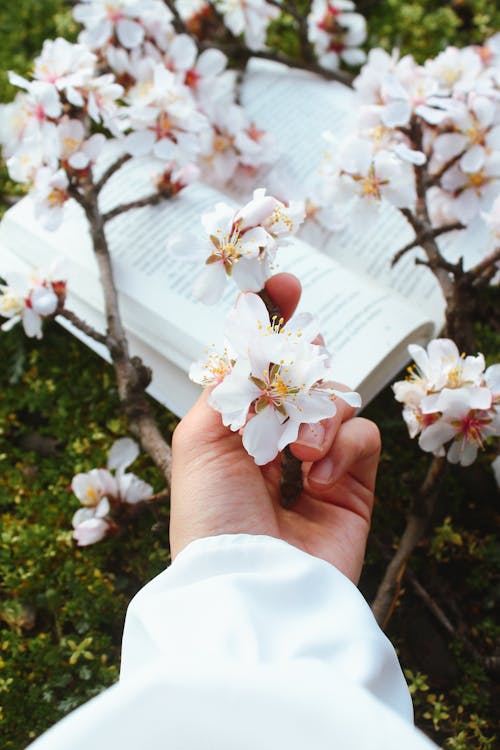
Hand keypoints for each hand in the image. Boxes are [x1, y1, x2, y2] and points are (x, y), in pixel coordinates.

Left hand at [170, 274, 380, 582]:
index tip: (280, 286)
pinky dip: (343, 446)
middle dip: (302, 359)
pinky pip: (362, 436)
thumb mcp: (198, 441)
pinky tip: (319, 475)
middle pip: (301, 377)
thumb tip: (250, 347)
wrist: (251, 586)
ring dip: (316, 415)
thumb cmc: (210, 518)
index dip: (269, 326)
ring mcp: (315, 464)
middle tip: (301, 351)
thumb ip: (227, 386)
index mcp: (232, 432)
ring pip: (334, 400)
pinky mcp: (353, 486)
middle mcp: (274, 445)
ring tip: (297, 451)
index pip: (256, 368)